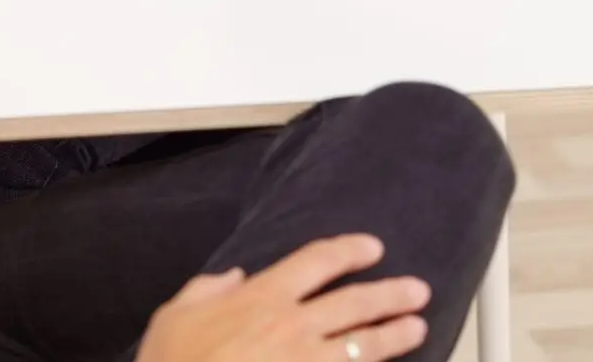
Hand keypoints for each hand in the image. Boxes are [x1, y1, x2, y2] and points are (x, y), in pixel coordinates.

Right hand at [133, 236, 430, 361]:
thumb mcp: (174, 316)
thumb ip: (205, 289)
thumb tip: (231, 277)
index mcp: (261, 297)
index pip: (316, 261)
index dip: (349, 251)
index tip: (373, 248)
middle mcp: (292, 325)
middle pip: (354, 302)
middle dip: (390, 294)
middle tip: (416, 291)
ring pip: (363, 345)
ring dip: (394, 335)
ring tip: (418, 328)